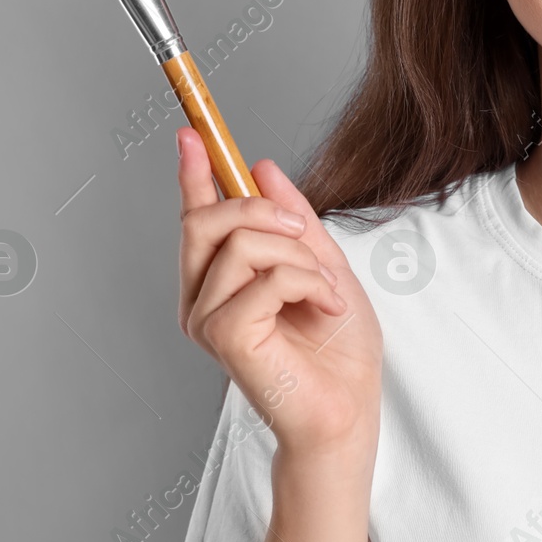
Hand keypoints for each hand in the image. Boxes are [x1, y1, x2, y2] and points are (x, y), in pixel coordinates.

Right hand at [176, 126, 381, 459]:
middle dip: (261, 209)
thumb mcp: (323, 264)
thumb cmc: (337, 352)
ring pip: (243, 243)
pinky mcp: (224, 338)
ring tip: (324, 291)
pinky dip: (307, 283)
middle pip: (207, 220)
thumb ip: (292, 219)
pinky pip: (264, 278)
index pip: (197, 216)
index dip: (194, 171)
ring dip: (300, 257)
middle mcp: (202, 299)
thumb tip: (262, 167)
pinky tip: (324, 308)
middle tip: (302, 232)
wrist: (349, 409)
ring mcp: (208, 320)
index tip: (192, 131)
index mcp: (220, 281)